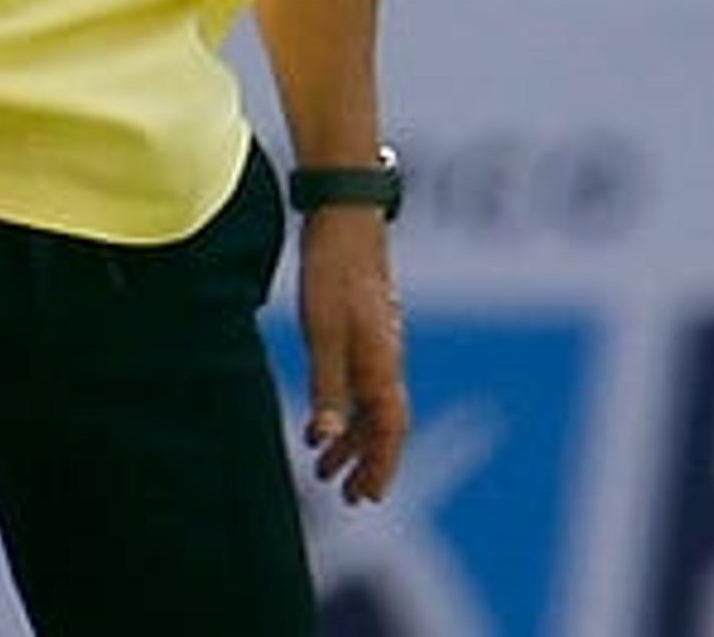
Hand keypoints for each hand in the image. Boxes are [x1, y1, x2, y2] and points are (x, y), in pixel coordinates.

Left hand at [296, 211, 407, 503]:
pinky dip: (346, 407)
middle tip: (346, 495)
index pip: (390, 431)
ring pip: (371, 405)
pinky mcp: (365, 327)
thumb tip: (327, 436)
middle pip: (384, 425)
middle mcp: (387, 359)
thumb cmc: (333, 272)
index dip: (380, 466)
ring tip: (323, 464)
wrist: (345, 216)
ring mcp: (378, 342)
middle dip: (366, 462)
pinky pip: (362, 382)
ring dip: (352, 438)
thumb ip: (327, 385)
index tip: (366, 497)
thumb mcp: (322, 332)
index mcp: (382, 364)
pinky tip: (324, 416)